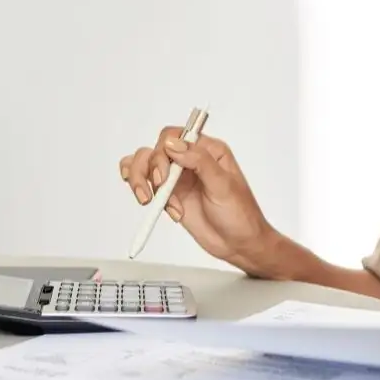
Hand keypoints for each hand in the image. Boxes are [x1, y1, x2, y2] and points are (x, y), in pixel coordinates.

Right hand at [120, 129, 280, 276]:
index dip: (164, 150)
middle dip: (151, 169)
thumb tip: (173, 144)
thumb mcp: (223, 185)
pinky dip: (140, 189)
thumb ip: (199, 161)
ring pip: (144, 164)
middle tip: (161, 189)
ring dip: (139, 180)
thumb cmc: (240, 214)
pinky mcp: (170, 195)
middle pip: (155, 149)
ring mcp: (178, 177)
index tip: (165, 173)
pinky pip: (145, 182)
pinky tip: (155, 204)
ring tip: (148, 200)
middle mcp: (191, 160)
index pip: (176, 136)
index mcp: (209, 150)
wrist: (238, 244)